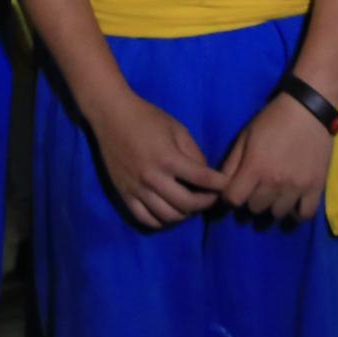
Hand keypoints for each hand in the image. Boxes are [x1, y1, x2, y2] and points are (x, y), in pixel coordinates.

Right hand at [88, 87, 223, 228]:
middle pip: (187, 204)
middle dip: (205, 203)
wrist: (111, 115)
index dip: (220, 184)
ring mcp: (137, 189)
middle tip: (211, 198)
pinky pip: (145, 219)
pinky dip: (161, 221)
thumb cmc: (147, 118)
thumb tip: (207, 176)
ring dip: (185, 214)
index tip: (226, 184)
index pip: (203, 179)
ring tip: (190, 206)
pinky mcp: (124, 194)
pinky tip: (169, 212)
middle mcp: (153, 178)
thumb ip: (194, 153)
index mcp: (168, 158)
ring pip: (168, 216)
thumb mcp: (177, 128)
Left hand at [219, 93, 334, 224]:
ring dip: (272, 206)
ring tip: (273, 195)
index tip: (233, 193)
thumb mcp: (245, 136)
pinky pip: (305, 214)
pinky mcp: (316, 187)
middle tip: (255, 189)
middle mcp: (275, 181)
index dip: (229, 198)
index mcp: (255, 167)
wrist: (308, 110)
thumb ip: (232, 163)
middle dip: (250, 200)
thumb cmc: (272, 120)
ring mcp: (297, 186)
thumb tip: (220, 186)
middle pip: (254, 208)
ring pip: (277, 214)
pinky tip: (292, 204)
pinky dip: (296, 214)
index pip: (233, 199)